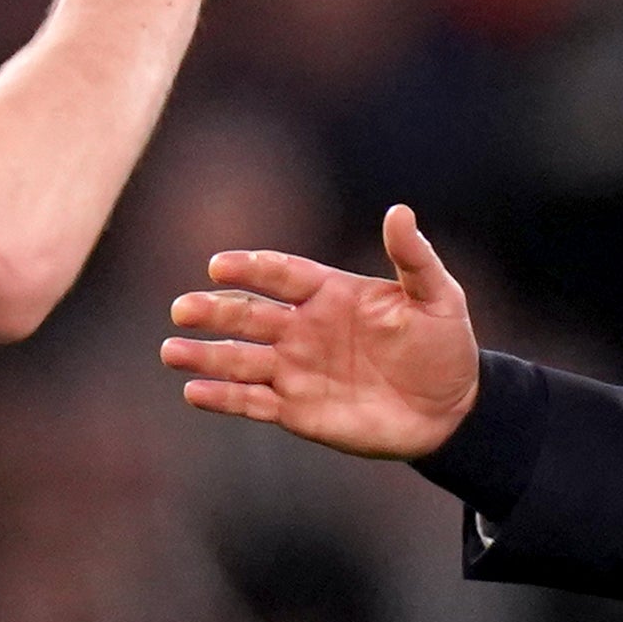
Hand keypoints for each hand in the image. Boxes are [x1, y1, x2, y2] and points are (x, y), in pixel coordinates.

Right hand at [165, 205, 481, 456]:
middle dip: (214, 311)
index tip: (219, 266)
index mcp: (330, 293)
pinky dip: (222, 398)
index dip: (251, 268)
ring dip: (204, 355)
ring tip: (171, 351)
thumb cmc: (444, 346)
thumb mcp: (438, 297)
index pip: (282, 274)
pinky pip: (251, 402)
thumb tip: (399, 211)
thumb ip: (413, 259)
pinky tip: (193, 391)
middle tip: (181, 309)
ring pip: (240, 359)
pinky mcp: (296, 410)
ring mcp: (296, 369)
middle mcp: (304, 328)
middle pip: (248, 315)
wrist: (451, 410)